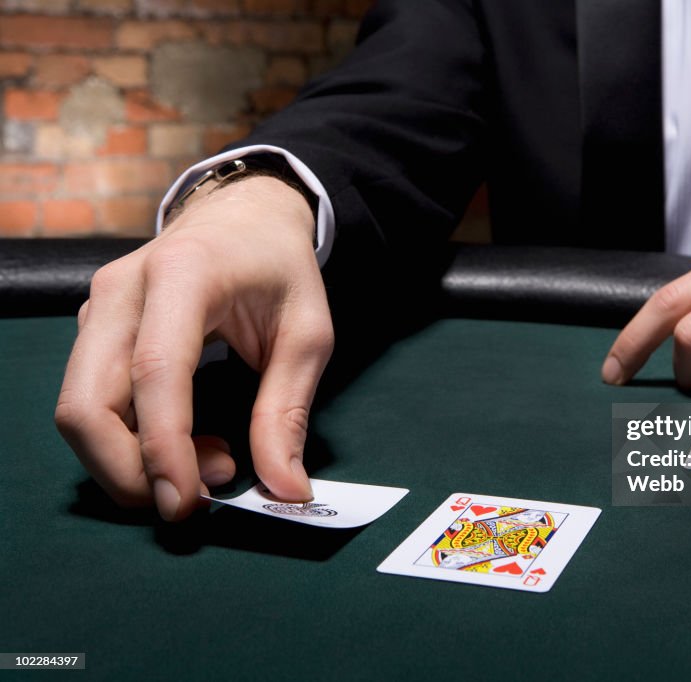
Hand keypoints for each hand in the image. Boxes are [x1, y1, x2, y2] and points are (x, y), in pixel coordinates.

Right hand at [55, 176, 333, 519]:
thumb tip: (285, 491)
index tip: (187, 503)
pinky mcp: (92, 330)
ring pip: (78, 410)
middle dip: (130, 471)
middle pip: (87, 402)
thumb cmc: (280, 270)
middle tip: (203, 493)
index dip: (163, 446)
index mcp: (184, 274)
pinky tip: (186, 440)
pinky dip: (127, 441)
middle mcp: (123, 289)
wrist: (243, 216)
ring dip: (130, 462)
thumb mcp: (308, 335)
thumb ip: (289, 412)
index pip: (156, 371)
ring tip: (211, 460)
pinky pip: (91, 401)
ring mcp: (97, 308)